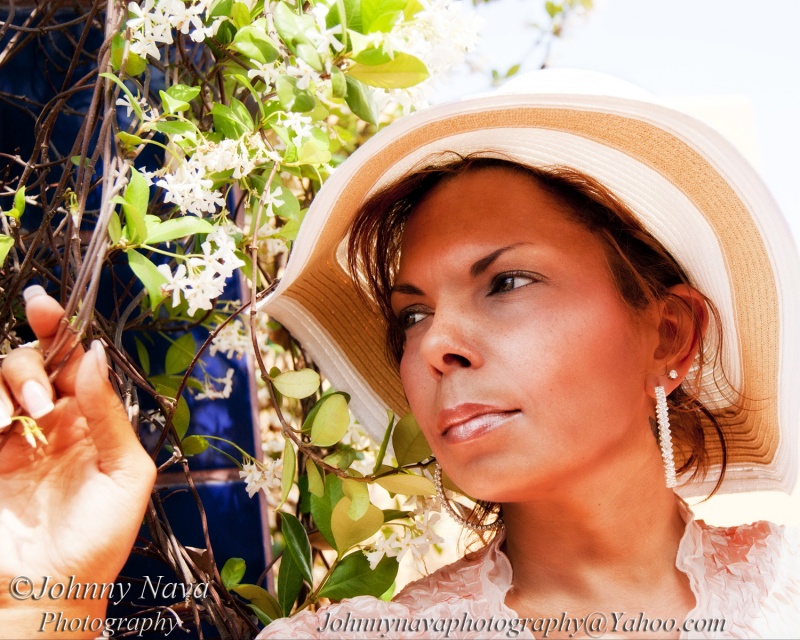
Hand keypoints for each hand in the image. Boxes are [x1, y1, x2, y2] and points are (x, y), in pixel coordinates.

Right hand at [0, 287, 155, 637]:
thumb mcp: (125, 473)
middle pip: (31, 361)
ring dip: (8, 382)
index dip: (59, 330)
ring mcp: (9, 438)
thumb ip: (109, 413)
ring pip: (0, 380)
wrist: (46, 591)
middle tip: (42, 400)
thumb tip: (95, 355)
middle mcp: (48, 422)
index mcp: (90, 421)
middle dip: (33, 363)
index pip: (73, 362)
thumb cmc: (97, 539)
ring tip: (16, 417)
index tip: (43, 305)